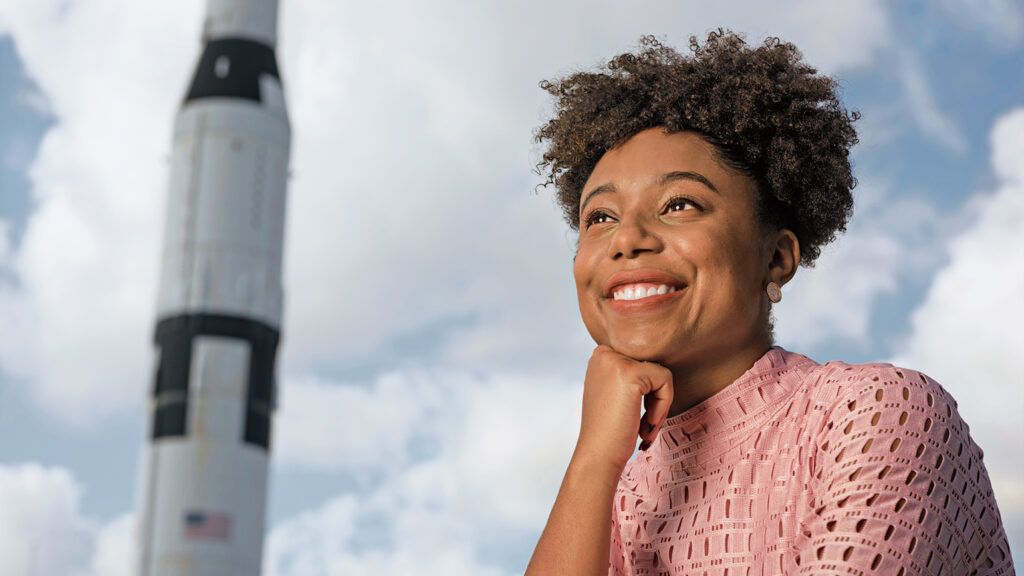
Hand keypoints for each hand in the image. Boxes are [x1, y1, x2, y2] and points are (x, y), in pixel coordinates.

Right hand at [573, 345, 674, 475]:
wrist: (598, 454)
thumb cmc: (609, 430)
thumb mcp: (612, 392)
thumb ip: (628, 374)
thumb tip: (658, 366)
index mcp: (601, 356)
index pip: (642, 362)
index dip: (646, 391)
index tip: (633, 414)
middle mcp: (605, 353)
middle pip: (652, 366)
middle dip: (654, 398)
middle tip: (643, 424)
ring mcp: (616, 361)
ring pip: (660, 374)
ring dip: (659, 405)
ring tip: (645, 427)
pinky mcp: (631, 374)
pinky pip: (665, 381)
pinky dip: (663, 406)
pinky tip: (645, 425)